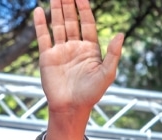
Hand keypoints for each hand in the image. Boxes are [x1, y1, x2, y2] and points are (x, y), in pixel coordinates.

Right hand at [34, 0, 123, 139]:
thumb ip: (113, 54)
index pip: (86, 23)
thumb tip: (121, 35)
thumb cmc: (92, 94)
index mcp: (90, 49)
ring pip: (58, 25)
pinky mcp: (47, 57)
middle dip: (68, 5)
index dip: (84, 9)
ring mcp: (60, 51)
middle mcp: (75, 47)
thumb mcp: (107, 74)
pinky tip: (39, 10)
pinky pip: (43, 37)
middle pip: (71, 20)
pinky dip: (41, 24)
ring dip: (56, 10)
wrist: (71, 108)